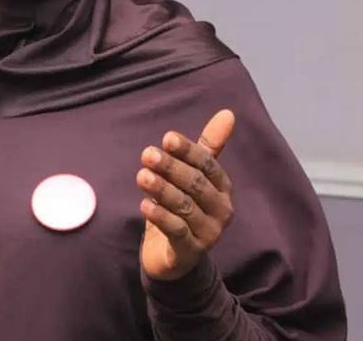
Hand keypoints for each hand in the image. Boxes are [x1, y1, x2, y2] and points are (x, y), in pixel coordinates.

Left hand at [137, 109, 234, 280]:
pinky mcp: (190, 251)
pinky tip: (144, 204)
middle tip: (147, 154)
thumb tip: (228, 113)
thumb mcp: (192, 176)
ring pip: (185, 206)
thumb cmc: (183, 208)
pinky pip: (176, 231)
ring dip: (162, 189)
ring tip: (142, 176)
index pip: (208, 164)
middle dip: (171, 168)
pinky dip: (160, 216)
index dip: (188, 150)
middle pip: (196, 184)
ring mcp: (208, 233)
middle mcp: (221, 210)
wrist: (174, 257)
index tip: (167, 138)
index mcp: (222, 188)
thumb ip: (207, 147)